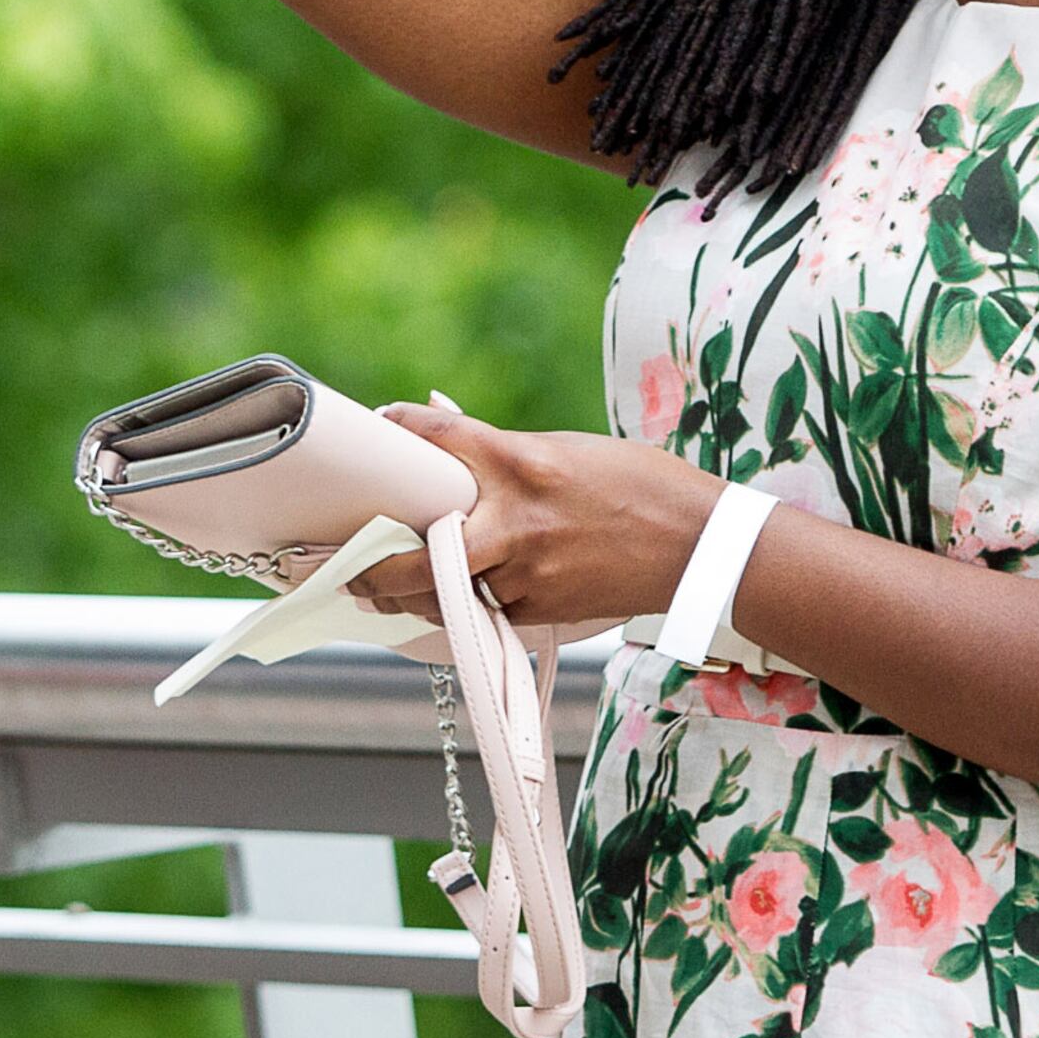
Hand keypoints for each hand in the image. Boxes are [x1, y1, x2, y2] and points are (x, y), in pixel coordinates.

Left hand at [343, 404, 723, 631]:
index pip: (440, 438)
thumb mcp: (568, 451)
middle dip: (370, 567)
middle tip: (339, 568)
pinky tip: (441, 603)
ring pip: (444, 596)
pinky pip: (483, 611)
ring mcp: (528, 572)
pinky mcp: (541, 609)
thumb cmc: (639, 486)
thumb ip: (509, 455)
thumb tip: (456, 447)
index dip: (400, 428)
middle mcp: (516, 521)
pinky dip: (459, 607)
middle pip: (417, 554)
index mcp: (523, 464)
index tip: (380, 426)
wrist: (699, 545)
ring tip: (377, 591)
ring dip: (407, 597)